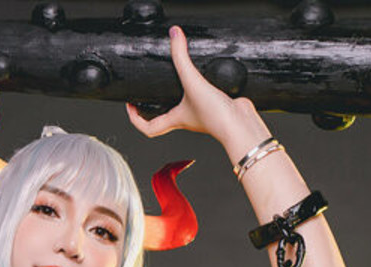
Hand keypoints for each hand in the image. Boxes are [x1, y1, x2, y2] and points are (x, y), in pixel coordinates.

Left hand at [126, 25, 252, 143]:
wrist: (240, 124)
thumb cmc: (215, 116)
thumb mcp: (192, 81)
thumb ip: (181, 57)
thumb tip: (174, 34)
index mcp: (174, 120)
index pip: (148, 128)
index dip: (135, 119)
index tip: (131, 105)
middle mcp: (185, 118)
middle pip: (162, 119)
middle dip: (151, 108)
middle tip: (145, 92)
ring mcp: (200, 113)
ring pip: (181, 107)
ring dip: (173, 97)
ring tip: (169, 80)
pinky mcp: (214, 105)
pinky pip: (200, 97)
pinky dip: (196, 88)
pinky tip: (199, 75)